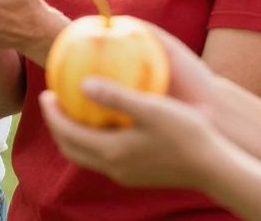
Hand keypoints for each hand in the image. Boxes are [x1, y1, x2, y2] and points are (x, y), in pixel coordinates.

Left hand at [36, 79, 228, 190]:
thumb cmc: (186, 133)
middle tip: (53, 103)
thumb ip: (116, 96)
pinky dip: (92, 142)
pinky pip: (103, 158)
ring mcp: (125, 175)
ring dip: (73, 136)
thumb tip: (83, 83)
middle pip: (70, 148)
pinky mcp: (137, 176)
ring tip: (74, 112)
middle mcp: (113, 167)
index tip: (46, 93)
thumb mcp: (151, 108)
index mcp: (111, 151)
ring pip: (86, 156)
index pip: (66, 133)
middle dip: (56, 126)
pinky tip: (105, 125)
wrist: (214, 168)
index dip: (52, 114)